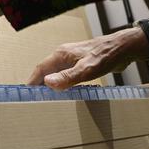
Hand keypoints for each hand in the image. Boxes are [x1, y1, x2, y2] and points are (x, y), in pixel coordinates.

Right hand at [28, 27, 148, 89]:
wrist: (123, 48)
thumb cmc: (105, 55)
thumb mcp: (86, 69)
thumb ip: (67, 77)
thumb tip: (47, 83)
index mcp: (61, 54)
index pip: (40, 68)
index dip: (32, 81)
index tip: (26, 94)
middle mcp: (64, 55)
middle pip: (46, 70)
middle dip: (39, 84)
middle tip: (35, 99)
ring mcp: (73, 59)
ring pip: (56, 72)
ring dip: (50, 84)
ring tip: (46, 98)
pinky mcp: (81, 63)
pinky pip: (66, 74)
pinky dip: (62, 83)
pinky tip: (65, 91)